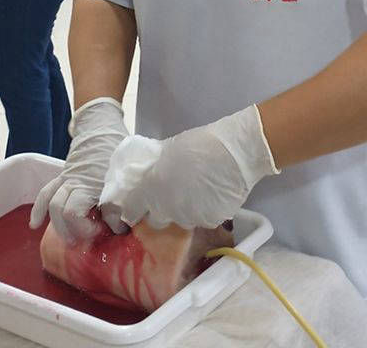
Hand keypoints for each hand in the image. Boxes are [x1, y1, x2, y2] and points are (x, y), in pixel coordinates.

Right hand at [29, 98, 129, 242]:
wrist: (102, 127)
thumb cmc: (118, 151)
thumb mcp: (125, 176)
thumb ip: (120, 203)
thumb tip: (118, 229)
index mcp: (92, 181)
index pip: (75, 211)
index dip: (86, 228)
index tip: (105, 231)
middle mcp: (76, 181)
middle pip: (62, 210)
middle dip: (72, 230)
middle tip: (87, 240)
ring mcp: (67, 178)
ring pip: (52, 203)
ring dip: (58, 224)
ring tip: (69, 239)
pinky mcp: (62, 176)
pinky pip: (45, 192)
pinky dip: (39, 209)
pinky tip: (34, 224)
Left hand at [100, 104, 279, 230]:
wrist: (235, 153)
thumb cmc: (200, 144)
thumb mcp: (168, 149)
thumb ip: (154, 166)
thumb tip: (146, 172)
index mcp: (152, 189)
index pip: (131, 210)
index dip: (132, 209)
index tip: (135, 208)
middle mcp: (167, 209)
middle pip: (155, 221)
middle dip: (158, 212)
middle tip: (168, 197)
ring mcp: (189, 218)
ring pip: (180, 221)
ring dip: (182, 211)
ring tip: (194, 193)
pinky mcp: (209, 223)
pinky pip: (201, 220)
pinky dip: (202, 211)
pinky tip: (210, 196)